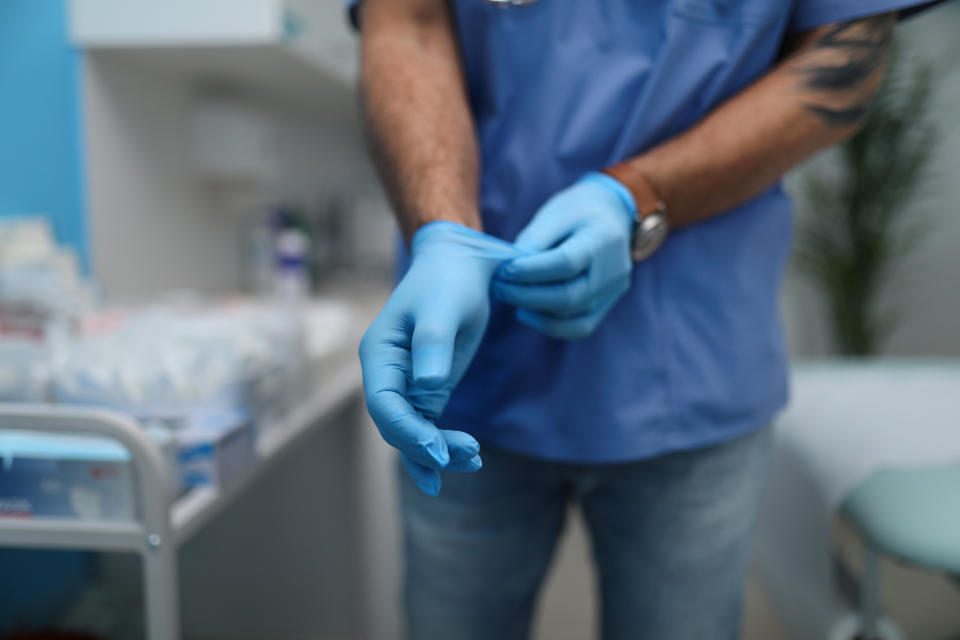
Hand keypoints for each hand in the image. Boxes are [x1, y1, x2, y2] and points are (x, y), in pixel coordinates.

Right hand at [359, 222, 518, 494]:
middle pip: (397, 426)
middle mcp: (387, 373)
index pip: (383, 405)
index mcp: (379, 354)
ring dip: (439, 452)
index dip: (408, 432)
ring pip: (413, 431)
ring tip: (474, 460)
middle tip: (469, 457)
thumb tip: (426, 387)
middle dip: (427, 447)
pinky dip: (442, 446)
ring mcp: (406, 383)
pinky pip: (428, 425)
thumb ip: (432, 346)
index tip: (438, 450)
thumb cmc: (448, 281)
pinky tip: (465, 461)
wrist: (462, 265)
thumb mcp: (443, 309)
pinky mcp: (428, 388)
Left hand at [493, 172, 634, 338]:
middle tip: (497, 287)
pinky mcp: (606, 305)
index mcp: (602, 239)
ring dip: (534, 309)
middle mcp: (613, 271)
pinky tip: (526, 311)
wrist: (611, 216)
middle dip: (526, 295)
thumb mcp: (555, 214)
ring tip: (508, 295)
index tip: (503, 270)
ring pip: (571, 317)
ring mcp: (612, 292)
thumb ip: (534, 240)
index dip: (531, 271)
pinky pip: (578, 327)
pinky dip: (549, 325)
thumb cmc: (577, 211)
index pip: (566, 263)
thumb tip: (510, 268)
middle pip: (569, 296)